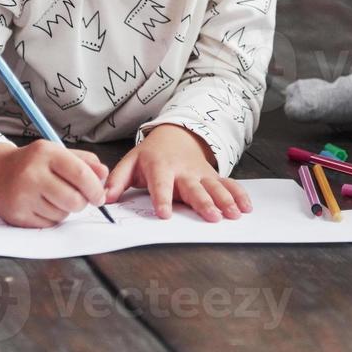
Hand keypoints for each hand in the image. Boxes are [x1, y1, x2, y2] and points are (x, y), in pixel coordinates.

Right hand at [0, 141, 109, 228]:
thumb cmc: (33, 163)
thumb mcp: (57, 153)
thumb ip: (84, 162)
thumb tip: (104, 175)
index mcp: (45, 153)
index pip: (80, 174)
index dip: (95, 188)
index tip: (99, 196)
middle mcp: (31, 173)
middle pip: (73, 200)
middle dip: (81, 203)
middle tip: (77, 198)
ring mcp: (22, 195)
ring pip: (62, 214)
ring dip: (65, 210)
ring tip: (53, 197)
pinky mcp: (16, 215)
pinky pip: (48, 224)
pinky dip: (51, 218)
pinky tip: (41, 205)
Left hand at [105, 124, 251, 221]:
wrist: (177, 134)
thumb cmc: (151, 154)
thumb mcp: (131, 161)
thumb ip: (117, 180)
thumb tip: (105, 197)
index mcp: (160, 167)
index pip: (161, 184)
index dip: (163, 198)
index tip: (165, 213)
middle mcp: (183, 171)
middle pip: (193, 188)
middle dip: (203, 202)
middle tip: (211, 217)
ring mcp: (201, 173)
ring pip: (214, 187)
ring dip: (225, 200)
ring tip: (233, 214)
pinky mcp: (212, 176)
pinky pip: (228, 184)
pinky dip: (239, 194)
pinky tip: (246, 207)